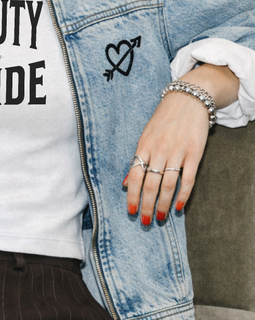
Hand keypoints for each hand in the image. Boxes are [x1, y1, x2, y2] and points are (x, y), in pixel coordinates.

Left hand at [124, 64, 238, 223]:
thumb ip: (137, 159)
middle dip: (147, 205)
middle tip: (146, 221)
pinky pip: (188, 178)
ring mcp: (177, 152)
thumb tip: (125, 183)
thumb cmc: (163, 118)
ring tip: (160, 218)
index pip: (135, 176)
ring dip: (163, 204)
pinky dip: (183, 195)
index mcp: (143, 146)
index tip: (131, 212)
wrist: (188, 99)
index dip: (133, 196)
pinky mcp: (194, 153)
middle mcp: (159, 150)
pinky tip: (178, 207)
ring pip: (168, 185)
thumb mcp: (145, 135)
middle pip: (151, 184)